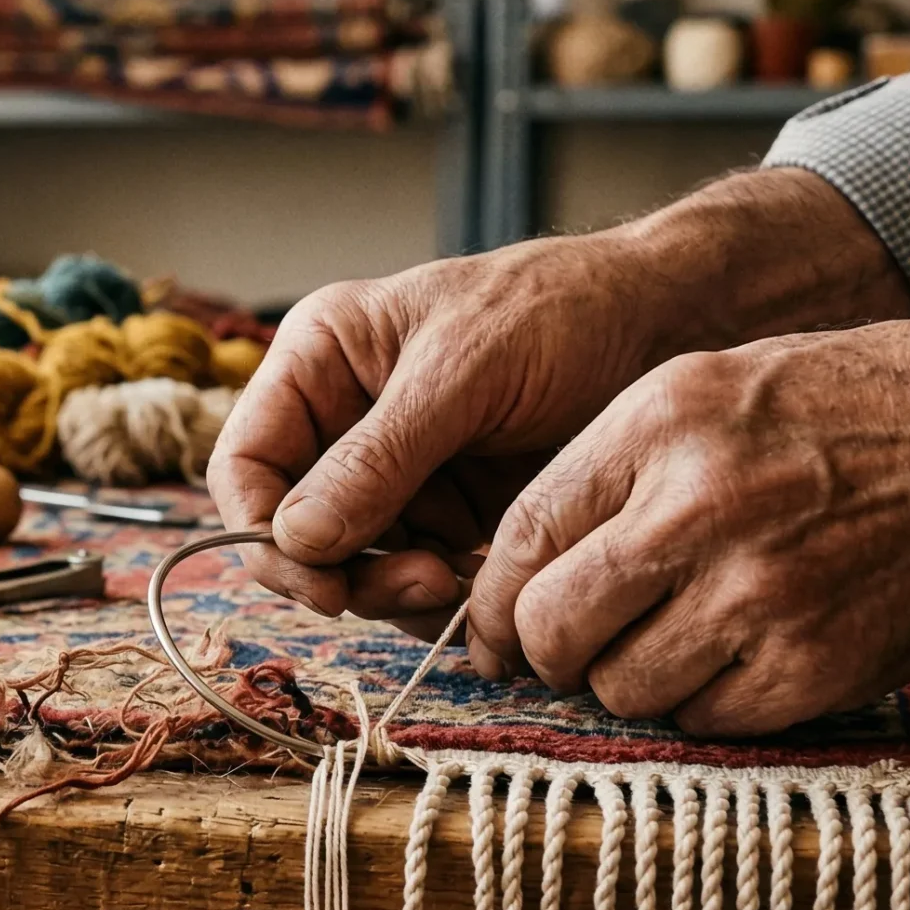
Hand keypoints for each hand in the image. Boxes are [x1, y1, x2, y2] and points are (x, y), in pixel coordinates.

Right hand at [207, 239, 648, 640]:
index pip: (245, 464)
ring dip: (396, 594)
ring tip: (463, 583)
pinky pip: (414, 581)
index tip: (321, 579)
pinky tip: (487, 586)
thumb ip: (378, 455)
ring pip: (353, 569)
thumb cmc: (561, 309)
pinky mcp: (450, 517)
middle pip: (293, 534)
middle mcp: (345, 424)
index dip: (263, 531)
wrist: (664, 324)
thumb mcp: (463, 371)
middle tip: (422, 585)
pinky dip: (441, 600)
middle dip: (344, 573)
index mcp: (322, 361)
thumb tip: (295, 536)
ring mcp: (397, 476)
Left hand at [469, 277, 909, 735]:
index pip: (521, 538)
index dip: (493, 598)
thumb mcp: (724, 384)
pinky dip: (706, 704)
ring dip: (633, 678)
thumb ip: (619, 463)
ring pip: (621, 688)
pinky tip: (744, 656)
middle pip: (552, 627)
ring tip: (682, 637)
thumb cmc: (868, 409)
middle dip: (548, 649)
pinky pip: (704, 721)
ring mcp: (757, 597)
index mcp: (664, 422)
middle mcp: (699, 508)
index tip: (498, 625)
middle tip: (576, 646)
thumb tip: (520, 565)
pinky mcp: (812, 669)